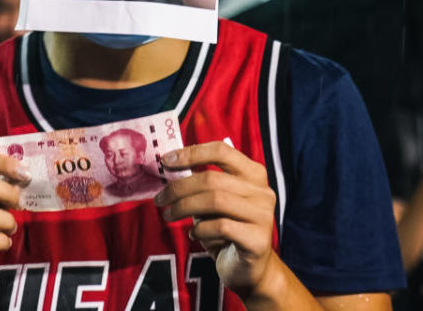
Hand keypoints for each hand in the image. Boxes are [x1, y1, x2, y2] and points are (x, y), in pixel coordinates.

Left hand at [156, 141, 276, 296]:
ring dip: (184, 208)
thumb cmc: (228, 230)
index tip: (165, 161)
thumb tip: (170, 166)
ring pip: (215, 201)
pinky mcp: (258, 240)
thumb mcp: (215, 202)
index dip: (191, 153)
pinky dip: (200, 229)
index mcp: (253, 174)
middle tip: (160, 199)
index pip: (221, 151)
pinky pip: (220, 227)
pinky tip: (194, 234)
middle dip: (179, 188)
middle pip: (212, 179)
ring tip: (169, 216)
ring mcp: (263, 215)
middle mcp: (262, 192)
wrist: (250, 270)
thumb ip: (202, 184)